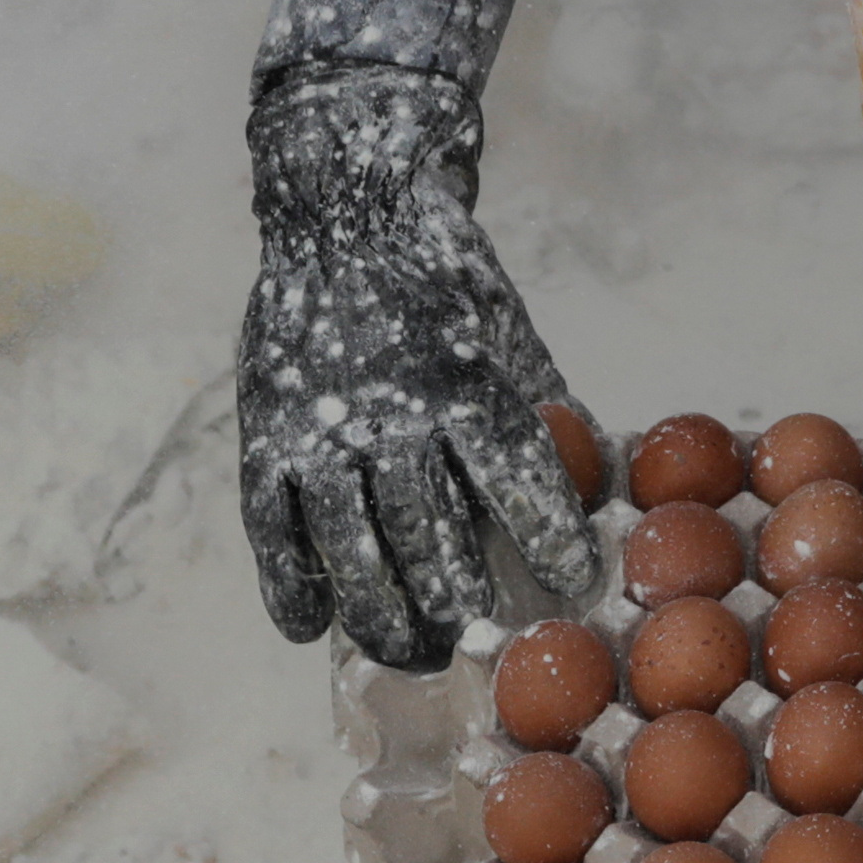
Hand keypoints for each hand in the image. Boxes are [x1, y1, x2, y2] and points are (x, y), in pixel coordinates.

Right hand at [238, 63, 600, 670]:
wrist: (347, 211)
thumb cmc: (444, 281)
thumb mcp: (511, 336)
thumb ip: (547, 411)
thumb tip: (598, 484)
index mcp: (466, 385)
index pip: (518, 485)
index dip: (550, 543)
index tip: (574, 586)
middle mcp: (393, 414)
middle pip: (430, 540)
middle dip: (459, 607)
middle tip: (478, 646)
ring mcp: (322, 427)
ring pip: (352, 548)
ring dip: (382, 616)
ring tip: (410, 651)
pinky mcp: (265, 431)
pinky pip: (273, 526)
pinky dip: (289, 584)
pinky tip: (310, 628)